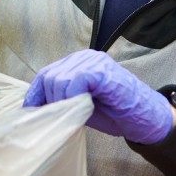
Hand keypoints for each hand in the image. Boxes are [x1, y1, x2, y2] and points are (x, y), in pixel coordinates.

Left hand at [23, 50, 173, 143]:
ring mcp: (93, 61)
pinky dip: (72, 98)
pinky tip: (81, 108)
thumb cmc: (116, 113)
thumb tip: (37, 109)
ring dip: (61, 102)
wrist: (146, 118)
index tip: (30, 112)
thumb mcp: (81, 106)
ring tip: (74, 114)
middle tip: (59, 118)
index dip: (35, 94)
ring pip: (58, 80)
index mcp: (77, 64)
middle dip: (49, 101)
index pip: (46, 74)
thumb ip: (63, 101)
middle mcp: (83, 58)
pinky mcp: (101, 70)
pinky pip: (74, 81)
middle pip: (49, 76)